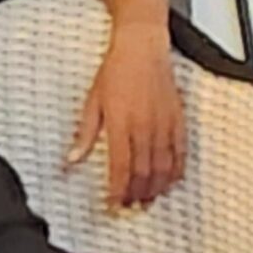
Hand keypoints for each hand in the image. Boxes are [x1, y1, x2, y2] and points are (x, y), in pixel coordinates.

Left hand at [66, 24, 186, 209]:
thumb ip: (85, 135)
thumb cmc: (116, 70)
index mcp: (121, 124)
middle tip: (131, 207)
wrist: (142, 46)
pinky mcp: (177, 116)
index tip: (114, 204)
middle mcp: (145, 126)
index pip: (121, 167)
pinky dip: (177, 167)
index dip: (118, 191)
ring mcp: (164, 122)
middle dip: (137, 193)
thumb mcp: (92, 102)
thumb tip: (72, 160)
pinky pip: (180, 148)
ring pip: (163, 164)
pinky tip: (173, 179)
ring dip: (157, 185)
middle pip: (143, 171)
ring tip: (149, 199)